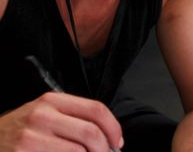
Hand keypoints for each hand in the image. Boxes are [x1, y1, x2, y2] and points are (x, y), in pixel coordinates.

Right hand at [0, 92, 123, 151]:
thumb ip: (74, 120)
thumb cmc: (21, 131)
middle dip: (103, 149)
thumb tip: (109, 139)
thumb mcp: (45, 115)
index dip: (113, 128)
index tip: (116, 142)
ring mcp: (31, 137)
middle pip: (91, 133)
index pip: (96, 110)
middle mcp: (42, 116)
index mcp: (52, 101)